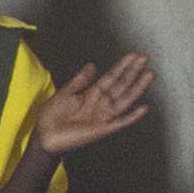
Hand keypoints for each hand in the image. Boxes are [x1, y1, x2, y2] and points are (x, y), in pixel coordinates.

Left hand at [26, 52, 157, 158]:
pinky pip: (121, 122)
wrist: (44, 137)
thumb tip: (92, 65)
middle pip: (121, 85)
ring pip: (125, 100)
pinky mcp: (102, 130)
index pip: (111, 77)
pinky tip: (143, 108)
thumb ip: (80, 80)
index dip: (122, 66)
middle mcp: (100, 104)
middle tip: (145, 58)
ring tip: (149, 75)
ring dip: (137, 88)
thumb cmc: (52, 116)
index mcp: (91, 94)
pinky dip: (132, 116)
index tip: (134, 55)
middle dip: (133, 71)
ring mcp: (103, 116)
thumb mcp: (65, 93)